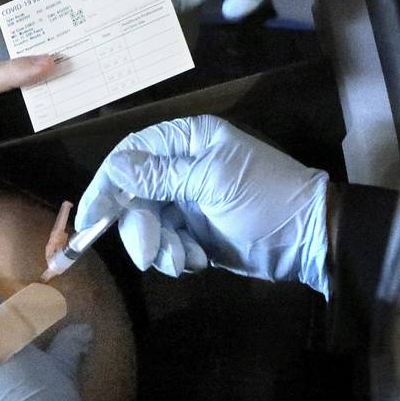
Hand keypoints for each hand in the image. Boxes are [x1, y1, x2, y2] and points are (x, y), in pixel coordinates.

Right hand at [78, 115, 329, 294]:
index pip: (132, 154)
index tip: (90, 216)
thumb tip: (115, 167)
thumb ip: (160, 176)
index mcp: (188, 141)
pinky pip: (166, 244)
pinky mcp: (194, 231)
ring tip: (187, 258)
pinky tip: (200, 260)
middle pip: (134, 195)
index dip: (107, 184)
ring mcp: (187, 200)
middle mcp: (182, 166)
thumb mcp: (211, 182)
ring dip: (161, 247)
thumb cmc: (265, 198)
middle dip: (139, 227)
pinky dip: (177, 256)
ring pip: (147, 224)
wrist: (309, 239)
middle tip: (149, 253)